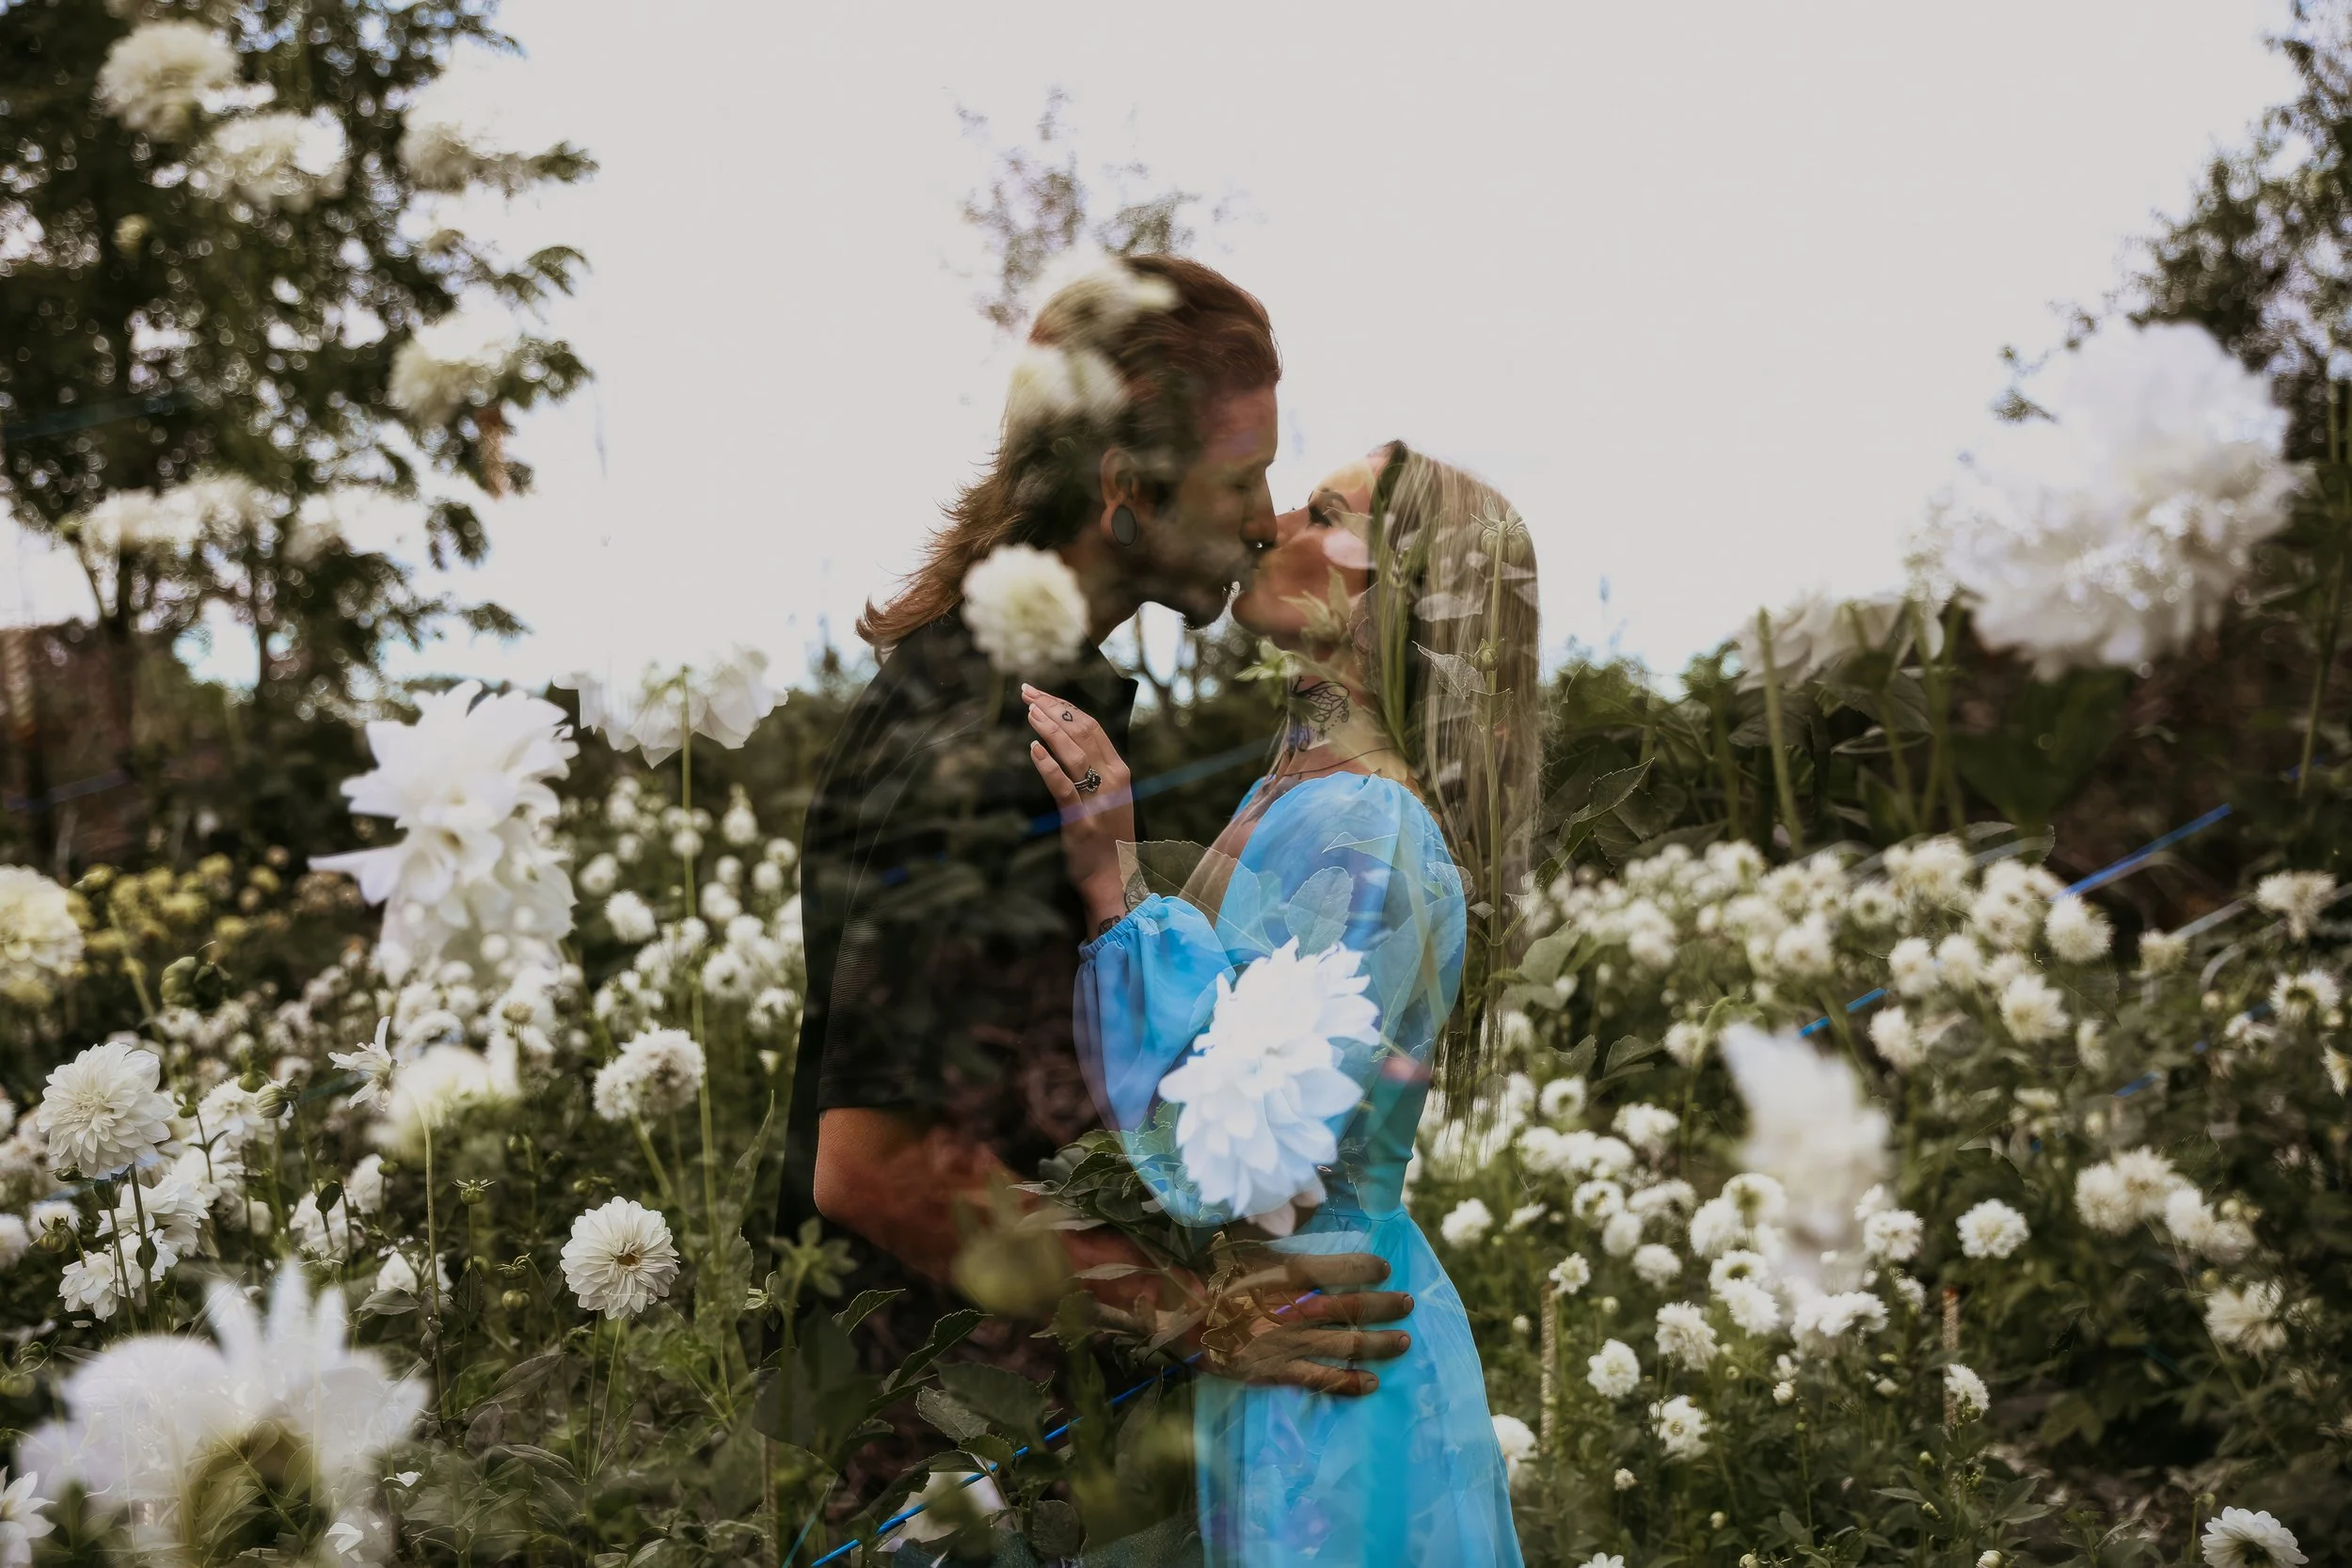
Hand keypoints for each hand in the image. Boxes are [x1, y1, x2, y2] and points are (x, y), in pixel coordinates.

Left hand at [1023, 683, 1135, 926]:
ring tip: (1029, 712)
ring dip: (1050, 729)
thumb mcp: (1107, 796)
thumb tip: (1066, 741)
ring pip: (1073, 753)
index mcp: (1119, 771)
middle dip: (1053, 709)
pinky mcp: (1081, 819)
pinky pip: (1063, 786)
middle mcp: (1113, 779)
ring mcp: (1099, 799)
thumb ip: (1093, 769)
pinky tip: (1033, 749)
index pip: (1092, 726)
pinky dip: (1048, 765)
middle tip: (1027, 692)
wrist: (1114, 877)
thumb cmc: (1107, 838)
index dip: (1065, 706)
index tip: (1041, 693)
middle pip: (1082, 732)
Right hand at [1192, 1249, 1412, 1395]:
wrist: (1180, 1317)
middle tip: (1408, 1303)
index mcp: (1290, 1273)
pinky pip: (1322, 1380)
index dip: (1368, 1267)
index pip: (1343, 1267)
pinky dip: (1349, 1383)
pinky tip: (1371, 1383)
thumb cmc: (1211, 1273)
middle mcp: (1299, 1309)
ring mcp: (1291, 1343)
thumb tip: (1302, 1205)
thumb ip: (1276, 1227)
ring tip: (1404, 1342)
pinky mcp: (1279, 1372)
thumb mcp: (1245, 1240)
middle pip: (1355, 1309)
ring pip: (1348, 1345)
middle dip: (1387, 1307)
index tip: (1385, 1266)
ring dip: (1380, 1344)